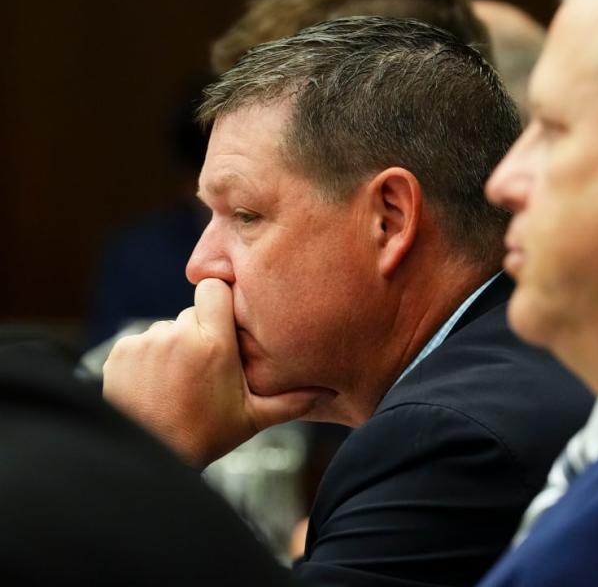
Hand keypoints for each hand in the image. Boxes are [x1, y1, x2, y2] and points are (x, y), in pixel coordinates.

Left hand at [103, 278, 319, 467]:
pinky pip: (140, 344)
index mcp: (213, 343)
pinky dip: (147, 361)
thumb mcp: (253, 418)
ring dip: (173, 348)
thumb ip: (291, 400)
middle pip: (192, 313)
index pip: (214, 288)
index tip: (225, 323)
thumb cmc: (203, 438)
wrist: (146, 459)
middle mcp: (177, 335)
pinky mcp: (119, 354)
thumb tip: (328, 392)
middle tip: (205, 369)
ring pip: (166, 330)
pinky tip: (155, 387)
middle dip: (200, 333)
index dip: (220, 302)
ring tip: (178, 383)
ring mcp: (145, 343)